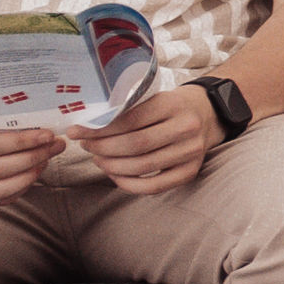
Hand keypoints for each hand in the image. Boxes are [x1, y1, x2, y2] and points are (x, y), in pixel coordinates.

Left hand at [81, 82, 232, 196]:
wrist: (207, 114)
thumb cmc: (171, 106)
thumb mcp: (154, 98)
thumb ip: (128, 110)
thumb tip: (86, 127)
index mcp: (174, 104)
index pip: (130, 119)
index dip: (99, 129)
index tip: (77, 132)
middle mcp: (187, 128)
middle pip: (135, 144)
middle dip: (102, 148)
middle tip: (86, 146)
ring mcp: (191, 152)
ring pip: (142, 166)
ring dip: (112, 165)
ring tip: (98, 159)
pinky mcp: (190, 171)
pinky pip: (154, 186)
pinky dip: (128, 184)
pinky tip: (115, 175)